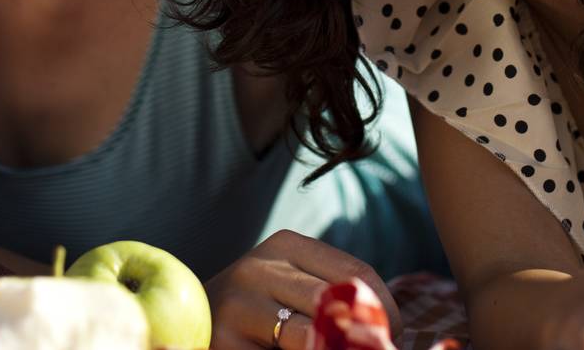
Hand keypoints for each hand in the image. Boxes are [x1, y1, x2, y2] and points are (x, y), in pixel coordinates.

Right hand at [204, 230, 400, 349]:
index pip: (357, 274)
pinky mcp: (223, 342)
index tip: (395, 333)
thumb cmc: (256, 312)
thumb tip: (391, 327)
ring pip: (313, 337)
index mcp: (285, 244)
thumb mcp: (292, 287)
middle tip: (375, 349)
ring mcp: (237, 305)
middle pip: (337, 303)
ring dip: (334, 348)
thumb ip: (332, 294)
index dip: (386, 310)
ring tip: (337, 349)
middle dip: (365, 335)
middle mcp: (259, 267)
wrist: (188, 326)